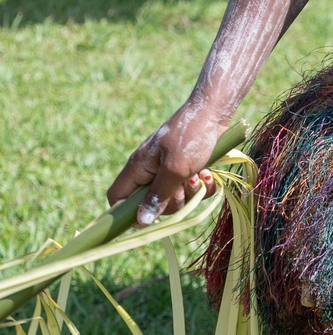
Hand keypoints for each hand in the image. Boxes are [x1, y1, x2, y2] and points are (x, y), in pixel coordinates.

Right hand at [108, 102, 224, 227]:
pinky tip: (209, 173)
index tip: (147, 220)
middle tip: (185, 185)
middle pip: (152, 204)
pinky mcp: (187, 170)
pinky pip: (192, 191)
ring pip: (175, 199)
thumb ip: (158, 195)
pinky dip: (203, 186)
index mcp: (138, 168)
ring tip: (200, 175)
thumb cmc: (191, 136)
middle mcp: (150, 171)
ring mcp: (169, 170)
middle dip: (173, 201)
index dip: (126, 213)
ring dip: (192, 192)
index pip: (117, 197)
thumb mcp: (175, 169)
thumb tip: (140, 221)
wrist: (213, 113)